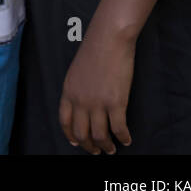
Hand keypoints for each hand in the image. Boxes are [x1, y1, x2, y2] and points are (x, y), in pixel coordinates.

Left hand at [58, 31, 134, 153]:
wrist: (108, 40)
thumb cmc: (95, 51)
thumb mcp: (76, 71)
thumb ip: (77, 89)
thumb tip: (82, 104)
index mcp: (68, 91)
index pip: (64, 121)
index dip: (71, 135)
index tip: (77, 142)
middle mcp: (80, 100)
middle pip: (81, 132)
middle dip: (89, 146)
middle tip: (97, 151)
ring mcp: (97, 103)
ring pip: (99, 136)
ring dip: (106, 146)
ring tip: (111, 149)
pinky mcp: (116, 103)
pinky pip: (119, 129)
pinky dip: (123, 138)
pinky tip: (126, 140)